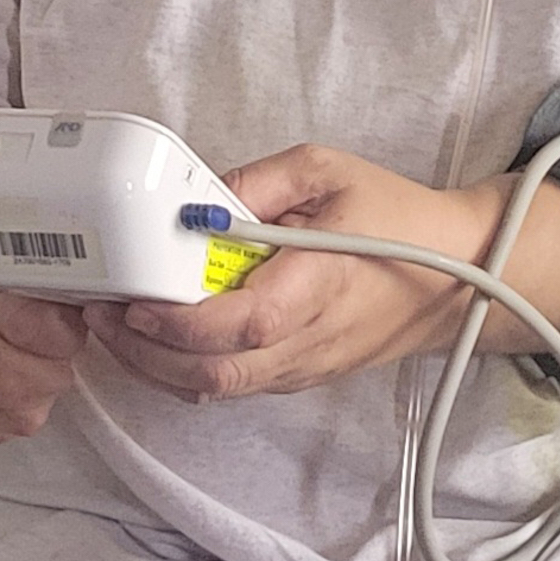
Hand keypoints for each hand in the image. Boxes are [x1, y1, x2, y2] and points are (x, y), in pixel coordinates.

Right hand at [0, 80, 89, 442]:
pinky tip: (4, 383)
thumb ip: (67, 256)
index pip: (26, 323)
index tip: (69, 320)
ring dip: (28, 398)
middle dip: (47, 375)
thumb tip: (135, 279)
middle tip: (55, 353)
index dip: (56, 333)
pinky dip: (1, 413)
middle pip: (11, 383)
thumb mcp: (19, 229)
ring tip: (32, 365)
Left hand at [90, 145, 510, 400]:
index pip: (244, 326)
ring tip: (115, 327)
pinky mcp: (297, 376)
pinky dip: (184, 372)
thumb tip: (194, 202)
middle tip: (102, 314)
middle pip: (216, 375)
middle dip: (145, 354)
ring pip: (217, 390)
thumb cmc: (394, 219)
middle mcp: (310, 339)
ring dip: (156, 368)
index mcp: (321, 285)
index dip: (180, 325)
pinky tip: (156, 340)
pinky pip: (232, 387)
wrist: (457, 279)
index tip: (135, 301)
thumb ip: (258, 180)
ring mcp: (303, 367)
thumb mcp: (327, 169)